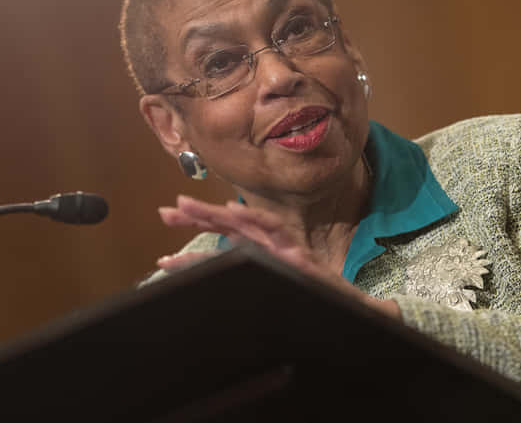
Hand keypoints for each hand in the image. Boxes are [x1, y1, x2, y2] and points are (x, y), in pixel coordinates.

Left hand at [157, 195, 400, 319]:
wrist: (355, 314)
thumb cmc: (315, 299)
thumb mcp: (277, 285)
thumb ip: (250, 275)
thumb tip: (217, 274)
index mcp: (266, 251)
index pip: (226, 232)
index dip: (199, 223)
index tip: (169, 218)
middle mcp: (273, 245)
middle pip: (230, 225)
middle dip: (198, 216)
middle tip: (165, 211)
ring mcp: (286, 248)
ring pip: (246, 224)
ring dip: (216, 214)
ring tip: (189, 207)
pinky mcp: (300, 257)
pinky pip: (276, 233)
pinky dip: (255, 220)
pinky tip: (234, 212)